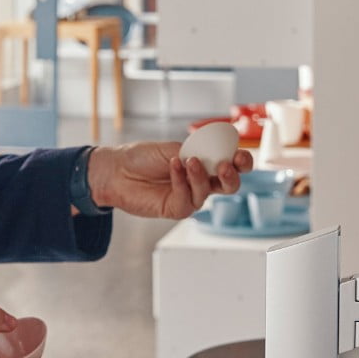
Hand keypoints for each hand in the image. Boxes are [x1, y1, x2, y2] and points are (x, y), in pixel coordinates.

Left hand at [85, 142, 252, 218]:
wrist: (117, 170)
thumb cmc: (143, 157)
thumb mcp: (174, 148)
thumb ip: (197, 153)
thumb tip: (217, 155)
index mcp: (206, 163)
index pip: (232, 165)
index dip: (241, 162)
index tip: (240, 156)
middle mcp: (201, 182)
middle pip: (229, 185)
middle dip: (231, 176)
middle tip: (224, 166)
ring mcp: (189, 197)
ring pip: (207, 192)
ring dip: (200, 175)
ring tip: (189, 161)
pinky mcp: (176, 209)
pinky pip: (186, 198)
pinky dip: (181, 181)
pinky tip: (173, 167)